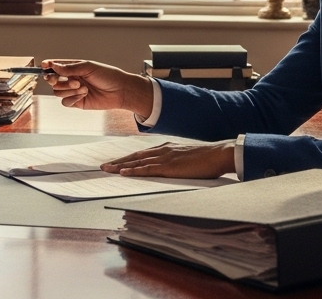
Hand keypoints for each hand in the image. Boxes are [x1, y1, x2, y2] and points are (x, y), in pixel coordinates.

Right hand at [41, 59, 153, 115]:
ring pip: (58, 92)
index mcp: (74, 68)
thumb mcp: (88, 67)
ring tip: (82, 87)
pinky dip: (72, 98)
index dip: (48, 66)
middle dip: (54, 79)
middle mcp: (72, 79)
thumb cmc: (107, 75)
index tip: (44, 66)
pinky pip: (65, 102)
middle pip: (53, 81)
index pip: (56, 66)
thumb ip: (70, 68)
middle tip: (55, 78)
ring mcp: (73, 91)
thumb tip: (54, 66)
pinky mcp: (77, 102)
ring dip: (68, 89)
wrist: (120, 91)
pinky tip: (83, 94)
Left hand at [100, 141, 236, 178]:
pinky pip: (147, 169)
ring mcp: (165, 158)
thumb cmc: (206, 159)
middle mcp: (162, 151)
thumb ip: (175, 162)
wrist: (218, 154)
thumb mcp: (186, 158)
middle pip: (134, 156)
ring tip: (107, 169)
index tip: (115, 162)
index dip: (127, 158)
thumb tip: (168, 170)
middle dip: (118, 161)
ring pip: (137, 162)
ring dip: (120, 166)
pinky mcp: (169, 167)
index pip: (141, 154)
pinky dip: (133, 170)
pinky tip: (123, 173)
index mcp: (166, 148)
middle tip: (103, 166)